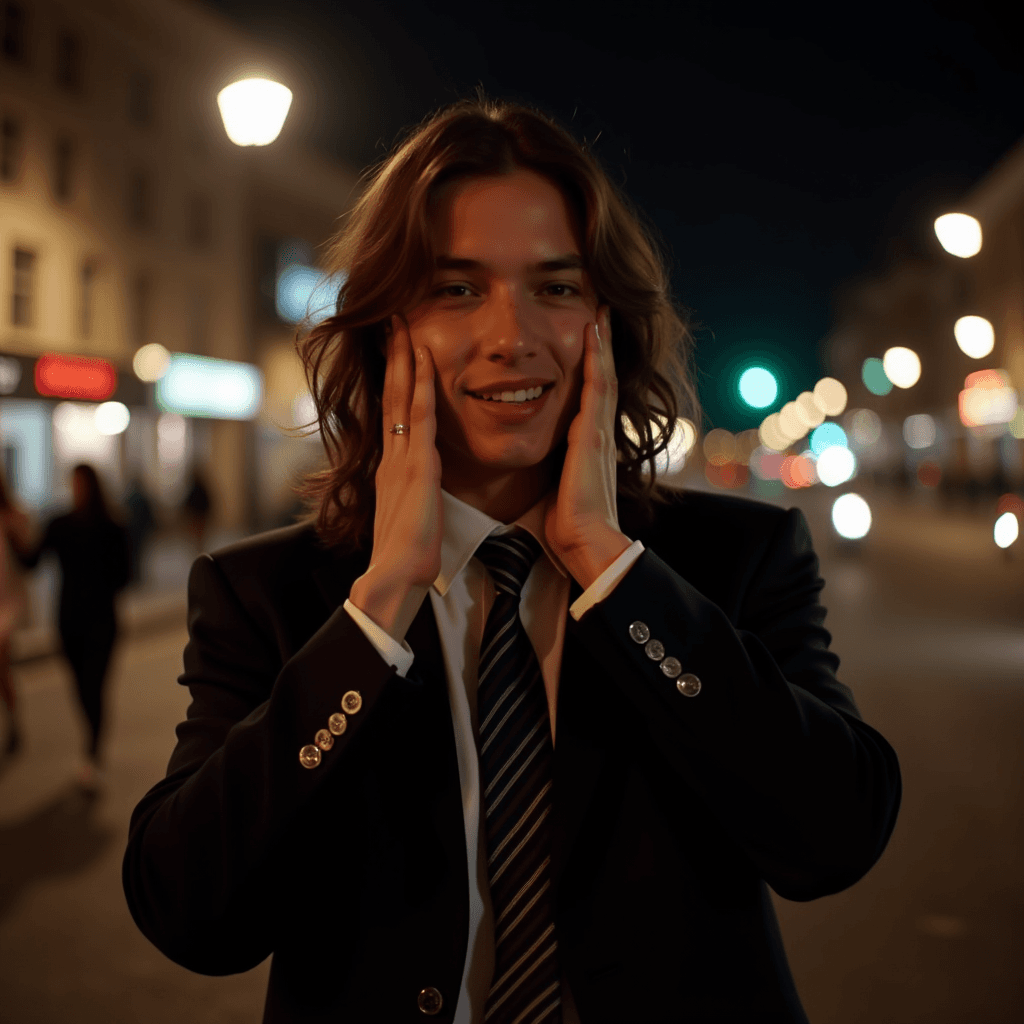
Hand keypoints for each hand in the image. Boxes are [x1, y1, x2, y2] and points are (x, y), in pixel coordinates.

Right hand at [367, 316, 443, 590]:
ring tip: (402, 323)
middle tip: (392, 319)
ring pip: (401, 397)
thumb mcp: (409, 515)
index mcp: (391, 467)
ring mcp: (401, 458)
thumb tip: (418, 484)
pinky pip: (419, 417)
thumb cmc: (405, 555)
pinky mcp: (416, 467)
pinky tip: (424, 360)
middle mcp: (392, 456)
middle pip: (390, 394)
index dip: (394, 379)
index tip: (396, 349)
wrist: (393, 577)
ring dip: (403, 358)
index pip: (391, 412)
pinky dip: (420, 385)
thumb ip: (412, 493)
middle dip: (392, 356)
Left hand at [544, 308, 623, 570]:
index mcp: (588, 448)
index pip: (591, 400)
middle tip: (601, 314)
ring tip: (600, 314)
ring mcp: (598, 432)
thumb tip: (541, 473)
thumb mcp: (558, 490)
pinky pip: (596, 386)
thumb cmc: (570, 526)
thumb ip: (554, 474)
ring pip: (602, 376)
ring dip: (601, 344)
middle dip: (602, 348)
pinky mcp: (593, 434)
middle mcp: (598, 434)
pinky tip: (593, 333)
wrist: (586, 543)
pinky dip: (596, 358)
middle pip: (602, 380)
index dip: (591, 370)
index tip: (588, 344)